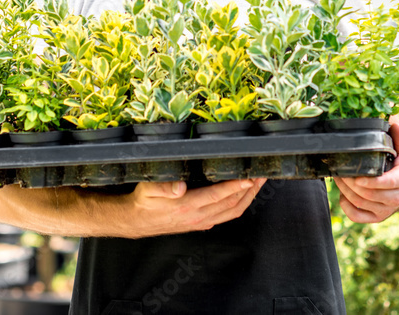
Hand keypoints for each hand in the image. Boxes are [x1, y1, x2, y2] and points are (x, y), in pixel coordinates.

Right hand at [121, 178, 266, 237]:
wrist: (136, 220)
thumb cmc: (143, 201)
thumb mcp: (147, 189)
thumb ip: (162, 187)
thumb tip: (178, 188)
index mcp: (187, 207)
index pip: (218, 196)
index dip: (235, 186)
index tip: (250, 177)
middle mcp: (197, 217)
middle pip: (231, 204)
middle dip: (249, 190)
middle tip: (263, 175)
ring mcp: (201, 222)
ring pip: (232, 212)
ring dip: (249, 198)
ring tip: (260, 183)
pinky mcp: (201, 223)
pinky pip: (226, 216)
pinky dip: (239, 205)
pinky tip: (244, 196)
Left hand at [333, 117, 398, 222]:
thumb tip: (394, 122)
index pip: (390, 184)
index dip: (373, 182)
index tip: (358, 176)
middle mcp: (397, 198)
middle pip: (370, 195)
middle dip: (351, 183)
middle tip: (339, 170)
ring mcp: (387, 210)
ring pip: (361, 204)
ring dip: (345, 191)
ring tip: (338, 177)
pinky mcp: (377, 217)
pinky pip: (358, 217)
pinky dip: (346, 207)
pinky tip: (343, 195)